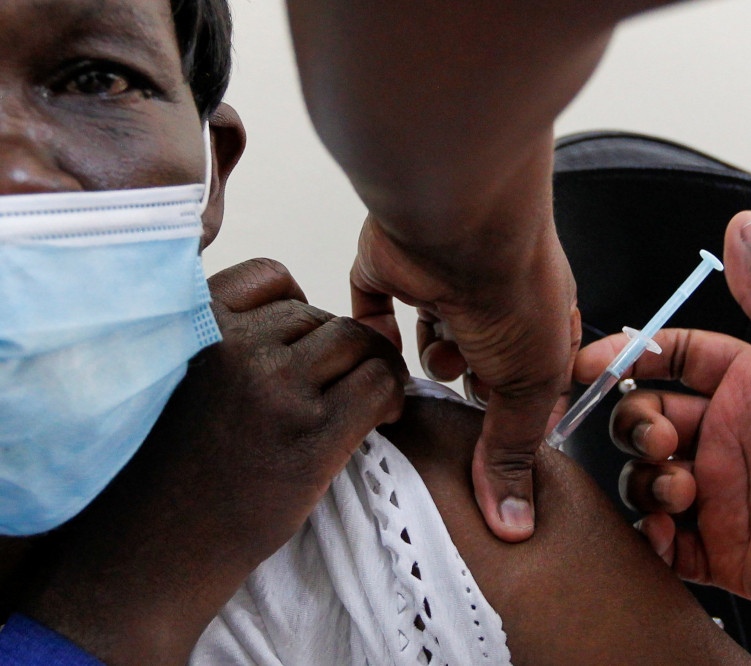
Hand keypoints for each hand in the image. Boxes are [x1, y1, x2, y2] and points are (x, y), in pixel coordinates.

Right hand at [23, 258, 406, 663]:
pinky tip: (382, 418)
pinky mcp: (311, 437)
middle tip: (343, 386)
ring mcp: (276, 390)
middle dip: (341, 348)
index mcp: (196, 324)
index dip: (299, 308)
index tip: (303, 348)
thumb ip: (228, 336)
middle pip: (324, 316)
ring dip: (375, 366)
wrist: (157, 544)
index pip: (272, 277)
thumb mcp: (179, 372)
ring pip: (361, 342)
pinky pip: (380, 384)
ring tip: (370, 400)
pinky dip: (392, 394)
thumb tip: (309, 317)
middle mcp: (235, 347)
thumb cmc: (172, 462)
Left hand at [351, 212, 580, 541]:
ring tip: (439, 364)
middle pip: (481, 357)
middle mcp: (493, 296)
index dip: (520, 411)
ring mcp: (443, 279)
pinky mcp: (391, 267)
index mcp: (541, 315)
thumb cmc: (514, 290)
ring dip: (434, 356)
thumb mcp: (529, 386)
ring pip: (433, 333)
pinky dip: (378, 331)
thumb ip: (513, 451)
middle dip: (474, 385)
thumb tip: (514, 524)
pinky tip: (385, 350)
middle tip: (463, 409)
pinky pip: (376, 306)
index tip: (502, 448)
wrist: (458, 223)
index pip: (534, 373)